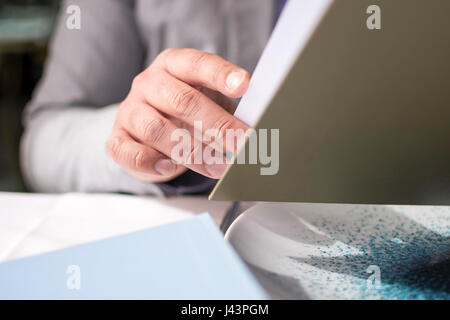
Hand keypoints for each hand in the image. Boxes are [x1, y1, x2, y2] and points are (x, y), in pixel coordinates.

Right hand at [107, 48, 249, 181]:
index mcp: (173, 65)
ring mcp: (130, 110)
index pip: (197, 64)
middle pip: (181, 100)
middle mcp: (148, 83)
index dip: (221, 74)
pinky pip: (131, 153)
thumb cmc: (184, 113)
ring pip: (157, 129)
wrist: (146, 130)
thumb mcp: (207, 101)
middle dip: (217, 125)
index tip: (244, 85)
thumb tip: (254, 126)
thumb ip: (226, 108)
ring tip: (219, 167)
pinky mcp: (118, 139)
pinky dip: (152, 163)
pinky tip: (170, 169)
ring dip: (192, 152)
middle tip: (242, 143)